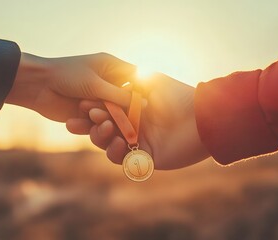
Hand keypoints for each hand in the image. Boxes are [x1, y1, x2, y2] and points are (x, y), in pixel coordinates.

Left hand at [5, 52, 134, 121]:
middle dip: (129, 109)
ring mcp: (97, 98)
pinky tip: (98, 128)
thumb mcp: (96, 84)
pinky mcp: (88, 112)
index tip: (152, 103)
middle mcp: (107, 82)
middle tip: (136, 121)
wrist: (37, 86)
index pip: (135, 76)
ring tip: (107, 122)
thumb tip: (143, 104)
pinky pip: (100, 121)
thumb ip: (120, 95)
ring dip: (112, 118)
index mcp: (111, 67)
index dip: (144, 89)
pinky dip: (99, 125)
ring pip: (114, 112)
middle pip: (126, 98)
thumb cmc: (66, 76)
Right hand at [67, 73, 210, 169]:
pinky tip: (119, 143)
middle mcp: (133, 126)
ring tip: (105, 128)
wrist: (202, 117)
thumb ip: (129, 80)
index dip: (91, 109)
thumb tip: (106, 82)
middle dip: (88, 125)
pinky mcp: (145, 159)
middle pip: (102, 128)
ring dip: (100, 137)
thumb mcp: (150, 80)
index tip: (81, 105)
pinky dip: (115, 152)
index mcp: (132, 109)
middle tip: (76, 122)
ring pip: (107, 144)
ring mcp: (138, 143)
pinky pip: (122, 159)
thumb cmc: (177, 95)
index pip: (104, 111)